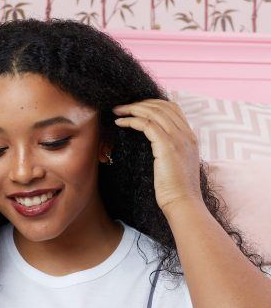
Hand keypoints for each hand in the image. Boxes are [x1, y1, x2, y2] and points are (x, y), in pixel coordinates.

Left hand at [112, 98, 203, 215]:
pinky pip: (146, 124)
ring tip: (117, 111)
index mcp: (190, 138)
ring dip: (132, 108)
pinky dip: (131, 120)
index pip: (173, 108)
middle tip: (122, 106)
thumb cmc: (176, 192)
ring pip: (153, 112)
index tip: (136, 108)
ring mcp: (178, 139)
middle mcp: (186, 135)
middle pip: (162, 106)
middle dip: (140, 103)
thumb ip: (169, 153)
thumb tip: (155, 148)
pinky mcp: (167, 146)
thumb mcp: (176, 167)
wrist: (183, 204)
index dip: (153, 104)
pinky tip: (120, 123)